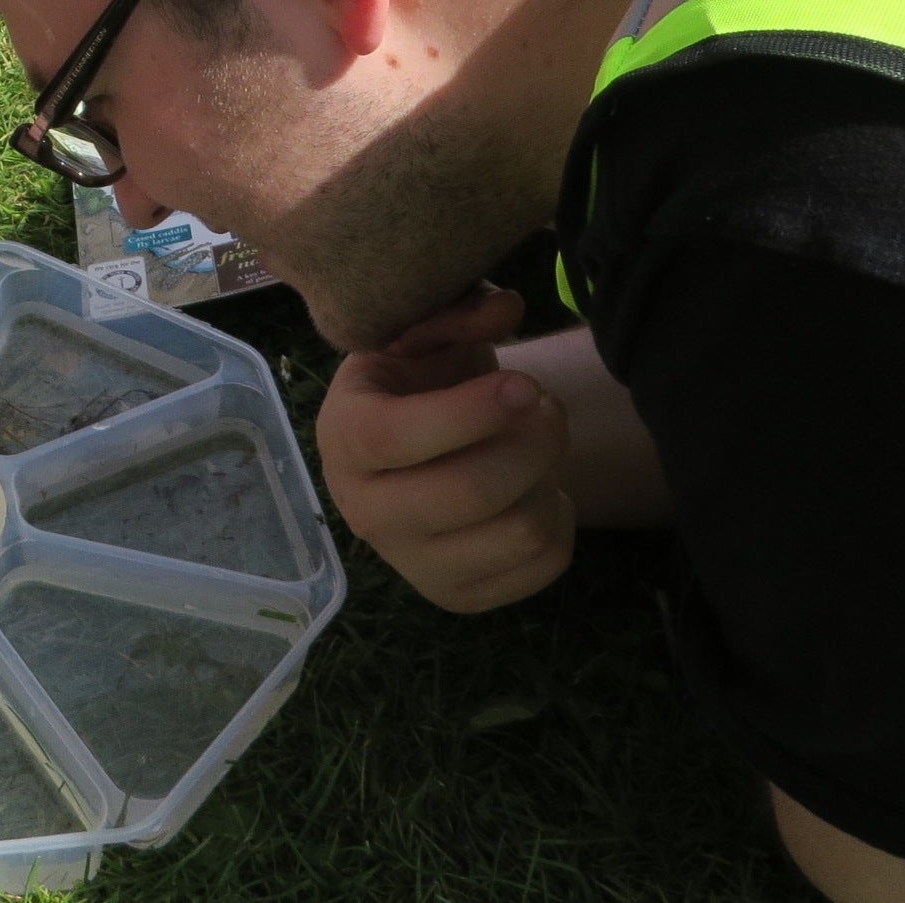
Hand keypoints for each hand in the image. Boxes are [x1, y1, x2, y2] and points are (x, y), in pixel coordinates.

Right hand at [315, 287, 575, 612]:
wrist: (415, 448)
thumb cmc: (418, 382)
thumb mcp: (422, 335)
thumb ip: (457, 313)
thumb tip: (505, 308)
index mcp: (343, 437)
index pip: (396, 437)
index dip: (469, 412)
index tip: (524, 384)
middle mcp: (364, 512)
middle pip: (470, 492)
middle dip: (534, 441)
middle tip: (546, 407)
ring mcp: (413, 564)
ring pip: (520, 530)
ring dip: (548, 476)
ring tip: (536, 445)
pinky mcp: (460, 597)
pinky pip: (545, 562)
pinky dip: (560, 516)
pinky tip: (534, 489)